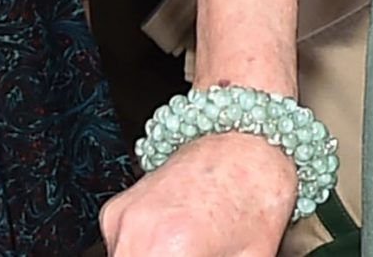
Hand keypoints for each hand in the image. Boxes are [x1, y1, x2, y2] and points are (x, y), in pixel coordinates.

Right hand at [100, 132, 299, 256]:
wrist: (246, 128)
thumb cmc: (257, 185)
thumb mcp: (253, 255)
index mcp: (170, 249)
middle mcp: (136, 233)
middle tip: (199, 255)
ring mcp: (121, 220)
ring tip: (192, 248)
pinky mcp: (115, 211)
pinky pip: (122, 247)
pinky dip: (144, 250)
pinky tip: (176, 238)